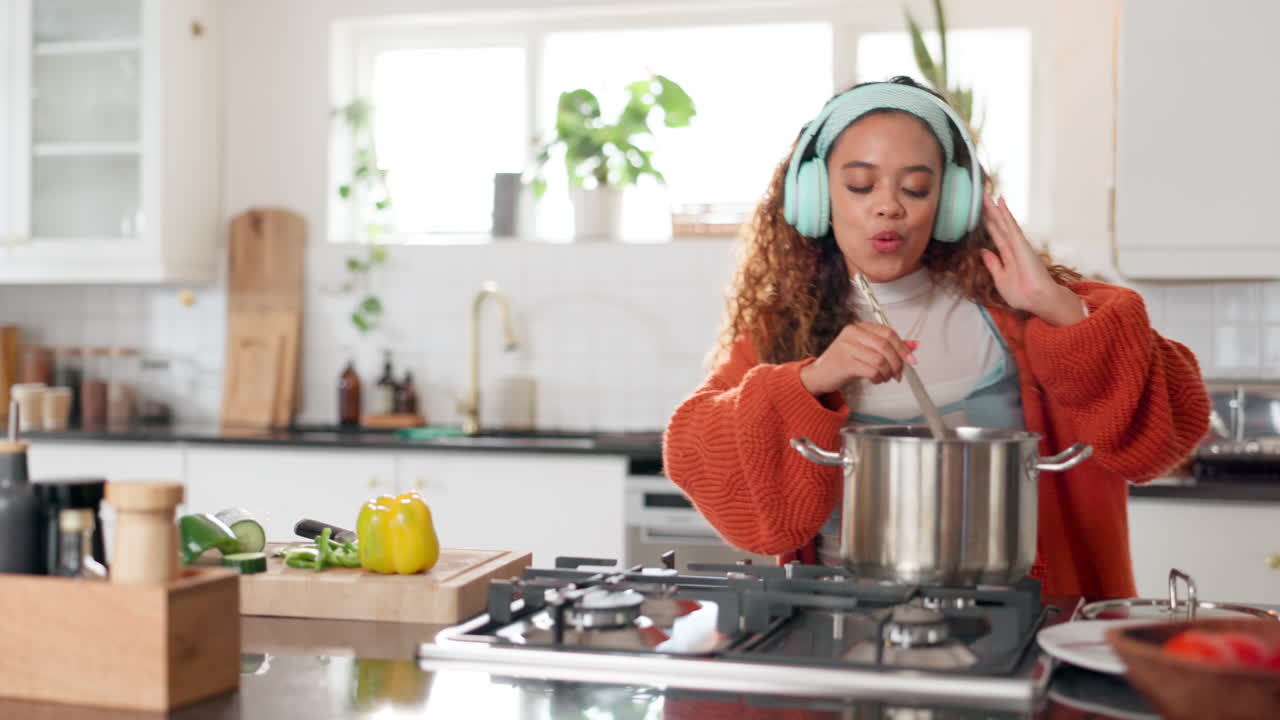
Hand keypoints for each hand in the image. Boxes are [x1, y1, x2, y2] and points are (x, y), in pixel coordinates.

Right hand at [800, 323, 918, 395]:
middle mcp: (852, 334)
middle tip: (898, 374)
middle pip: (885, 346)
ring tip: (885, 378)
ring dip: (887, 372)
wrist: (819, 375)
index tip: (912, 360)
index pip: (888, 333)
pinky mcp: (844, 363)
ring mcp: (846, 347)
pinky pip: (871, 370)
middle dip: (897, 363)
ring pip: (880, 359)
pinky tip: (876, 380)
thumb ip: (889, 347)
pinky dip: (878, 378)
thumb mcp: (867, 351)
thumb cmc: (844, 362)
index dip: (903, 347)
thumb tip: (914, 346)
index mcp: (859, 327)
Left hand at [980, 194, 1083, 326]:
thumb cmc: (1022, 294)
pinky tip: (1000, 204)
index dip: (987, 223)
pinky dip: (1005, 215)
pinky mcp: (1022, 245)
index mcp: (1007, 255)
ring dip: (995, 208)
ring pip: (1004, 222)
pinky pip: (1011, 227)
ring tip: (987, 194)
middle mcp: (1012, 247)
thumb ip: (992, 264)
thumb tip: (982, 251)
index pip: (995, 235)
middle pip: (998, 225)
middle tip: (981, 194)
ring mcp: (1018, 245)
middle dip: (989, 211)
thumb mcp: (1000, 279)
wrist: (1038, 301)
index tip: (979, 211)